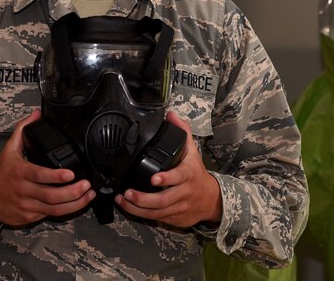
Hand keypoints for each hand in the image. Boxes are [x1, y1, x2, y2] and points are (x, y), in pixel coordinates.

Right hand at [0, 109, 94, 226]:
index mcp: (20, 173)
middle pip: (51, 196)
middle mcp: (24, 191)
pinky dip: (65, 210)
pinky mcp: (30, 217)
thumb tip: (36, 114)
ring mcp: (27, 206)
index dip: (55, 176)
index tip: (70, 174)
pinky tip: (77, 204)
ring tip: (88, 195)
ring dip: (75, 204)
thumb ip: (23, 130)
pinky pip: (50, 215)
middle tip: (87, 185)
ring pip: (54, 209)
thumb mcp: (8, 149)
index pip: (39, 175)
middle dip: (72, 192)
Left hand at [114, 112, 221, 227]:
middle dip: (143, 198)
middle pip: (163, 200)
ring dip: (138, 208)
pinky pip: (157, 219)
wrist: (211, 199)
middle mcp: (184, 193)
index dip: (166, 178)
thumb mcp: (192, 152)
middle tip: (128, 193)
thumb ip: (182, 133)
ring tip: (123, 200)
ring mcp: (179, 208)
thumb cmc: (196, 174)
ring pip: (157, 212)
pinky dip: (142, 215)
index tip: (154, 178)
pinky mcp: (175, 219)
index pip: (178, 177)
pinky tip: (130, 208)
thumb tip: (171, 115)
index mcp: (188, 175)